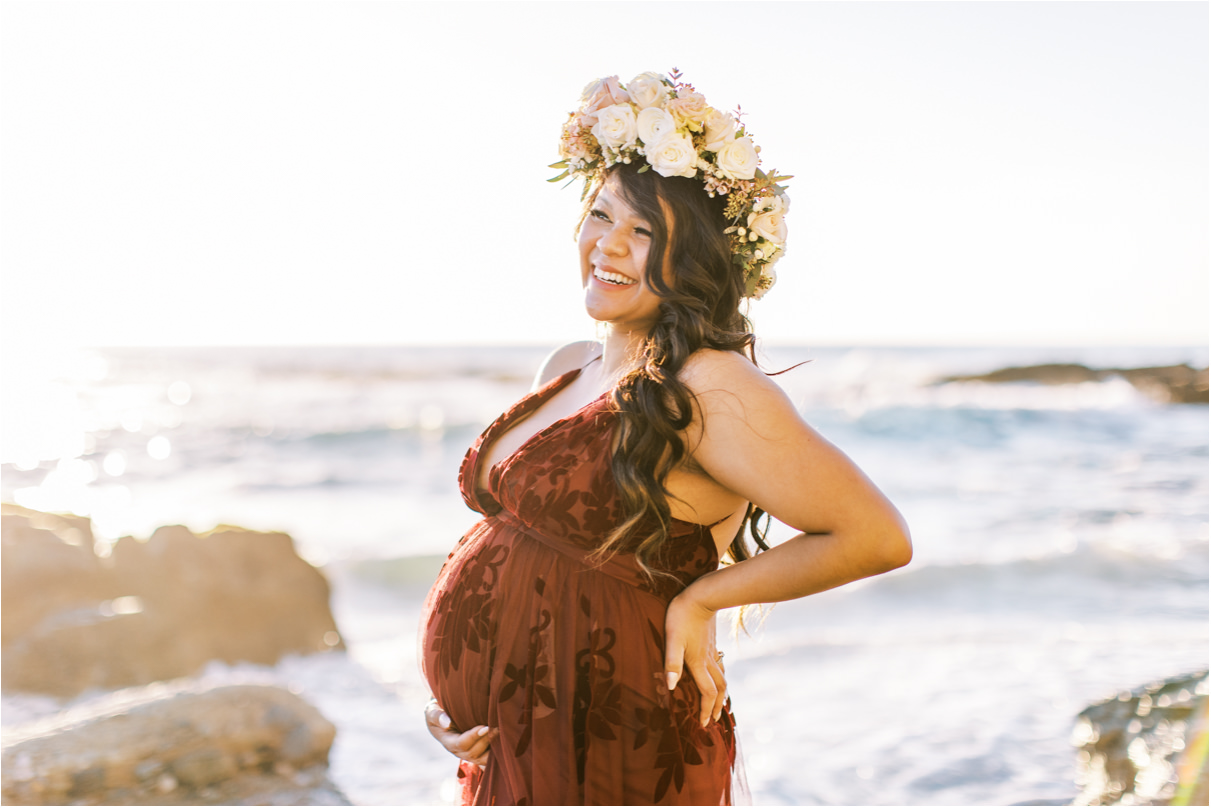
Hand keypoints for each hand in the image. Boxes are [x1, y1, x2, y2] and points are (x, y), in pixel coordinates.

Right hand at [424, 698, 499, 766]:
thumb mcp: (432, 709)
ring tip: (503, 734)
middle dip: (486, 741)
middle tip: (498, 728)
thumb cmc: (438, 709)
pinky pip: (489, 759)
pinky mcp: (479, 752)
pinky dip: (497, 754)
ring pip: (482, 760)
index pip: (461, 744)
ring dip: (493, 749)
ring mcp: (469, 753)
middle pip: (473, 753)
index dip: (473, 736)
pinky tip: (506, 744)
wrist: (445, 712)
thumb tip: (447, 723)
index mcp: (448, 741)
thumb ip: (437, 715)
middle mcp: (459, 751)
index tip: (484, 726)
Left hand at [663, 590, 726, 727]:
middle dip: (715, 706)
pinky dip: (721, 677)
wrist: (702, 595)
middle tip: (713, 720)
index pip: (706, 693)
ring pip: (722, 678)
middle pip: (718, 689)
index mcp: (698, 662)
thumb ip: (671, 663)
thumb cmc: (682, 616)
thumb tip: (671, 686)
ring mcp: (713, 651)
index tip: (703, 724)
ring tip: (719, 704)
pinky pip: (721, 665)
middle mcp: (709, 660)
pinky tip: (718, 675)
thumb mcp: (672, 639)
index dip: (705, 710)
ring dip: (721, 694)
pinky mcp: (713, 643)